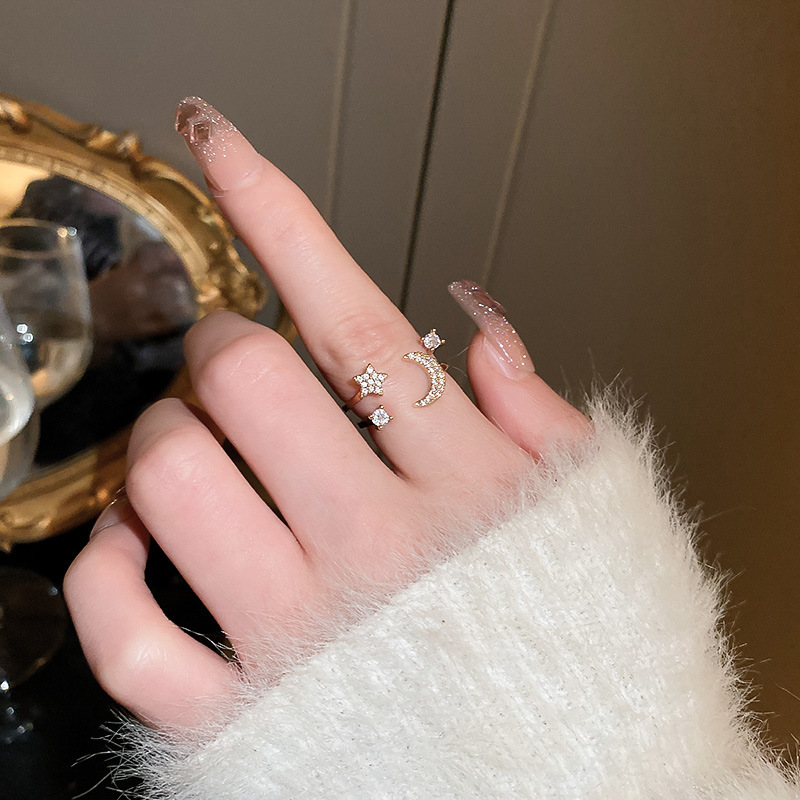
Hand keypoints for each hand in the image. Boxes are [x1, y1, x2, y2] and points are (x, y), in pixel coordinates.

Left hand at [64, 97, 590, 729]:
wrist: (590, 795)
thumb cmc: (583, 655)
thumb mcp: (594, 515)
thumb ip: (539, 411)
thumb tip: (477, 324)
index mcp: (465, 489)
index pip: (352, 314)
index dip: (276, 211)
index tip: (222, 144)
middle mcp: (380, 549)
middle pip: (241, 374)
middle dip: (221, 346)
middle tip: (237, 370)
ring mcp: (306, 636)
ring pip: (172, 477)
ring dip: (163, 441)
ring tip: (192, 454)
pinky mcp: (244, 722)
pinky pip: (127, 628)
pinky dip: (107, 567)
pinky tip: (133, 544)